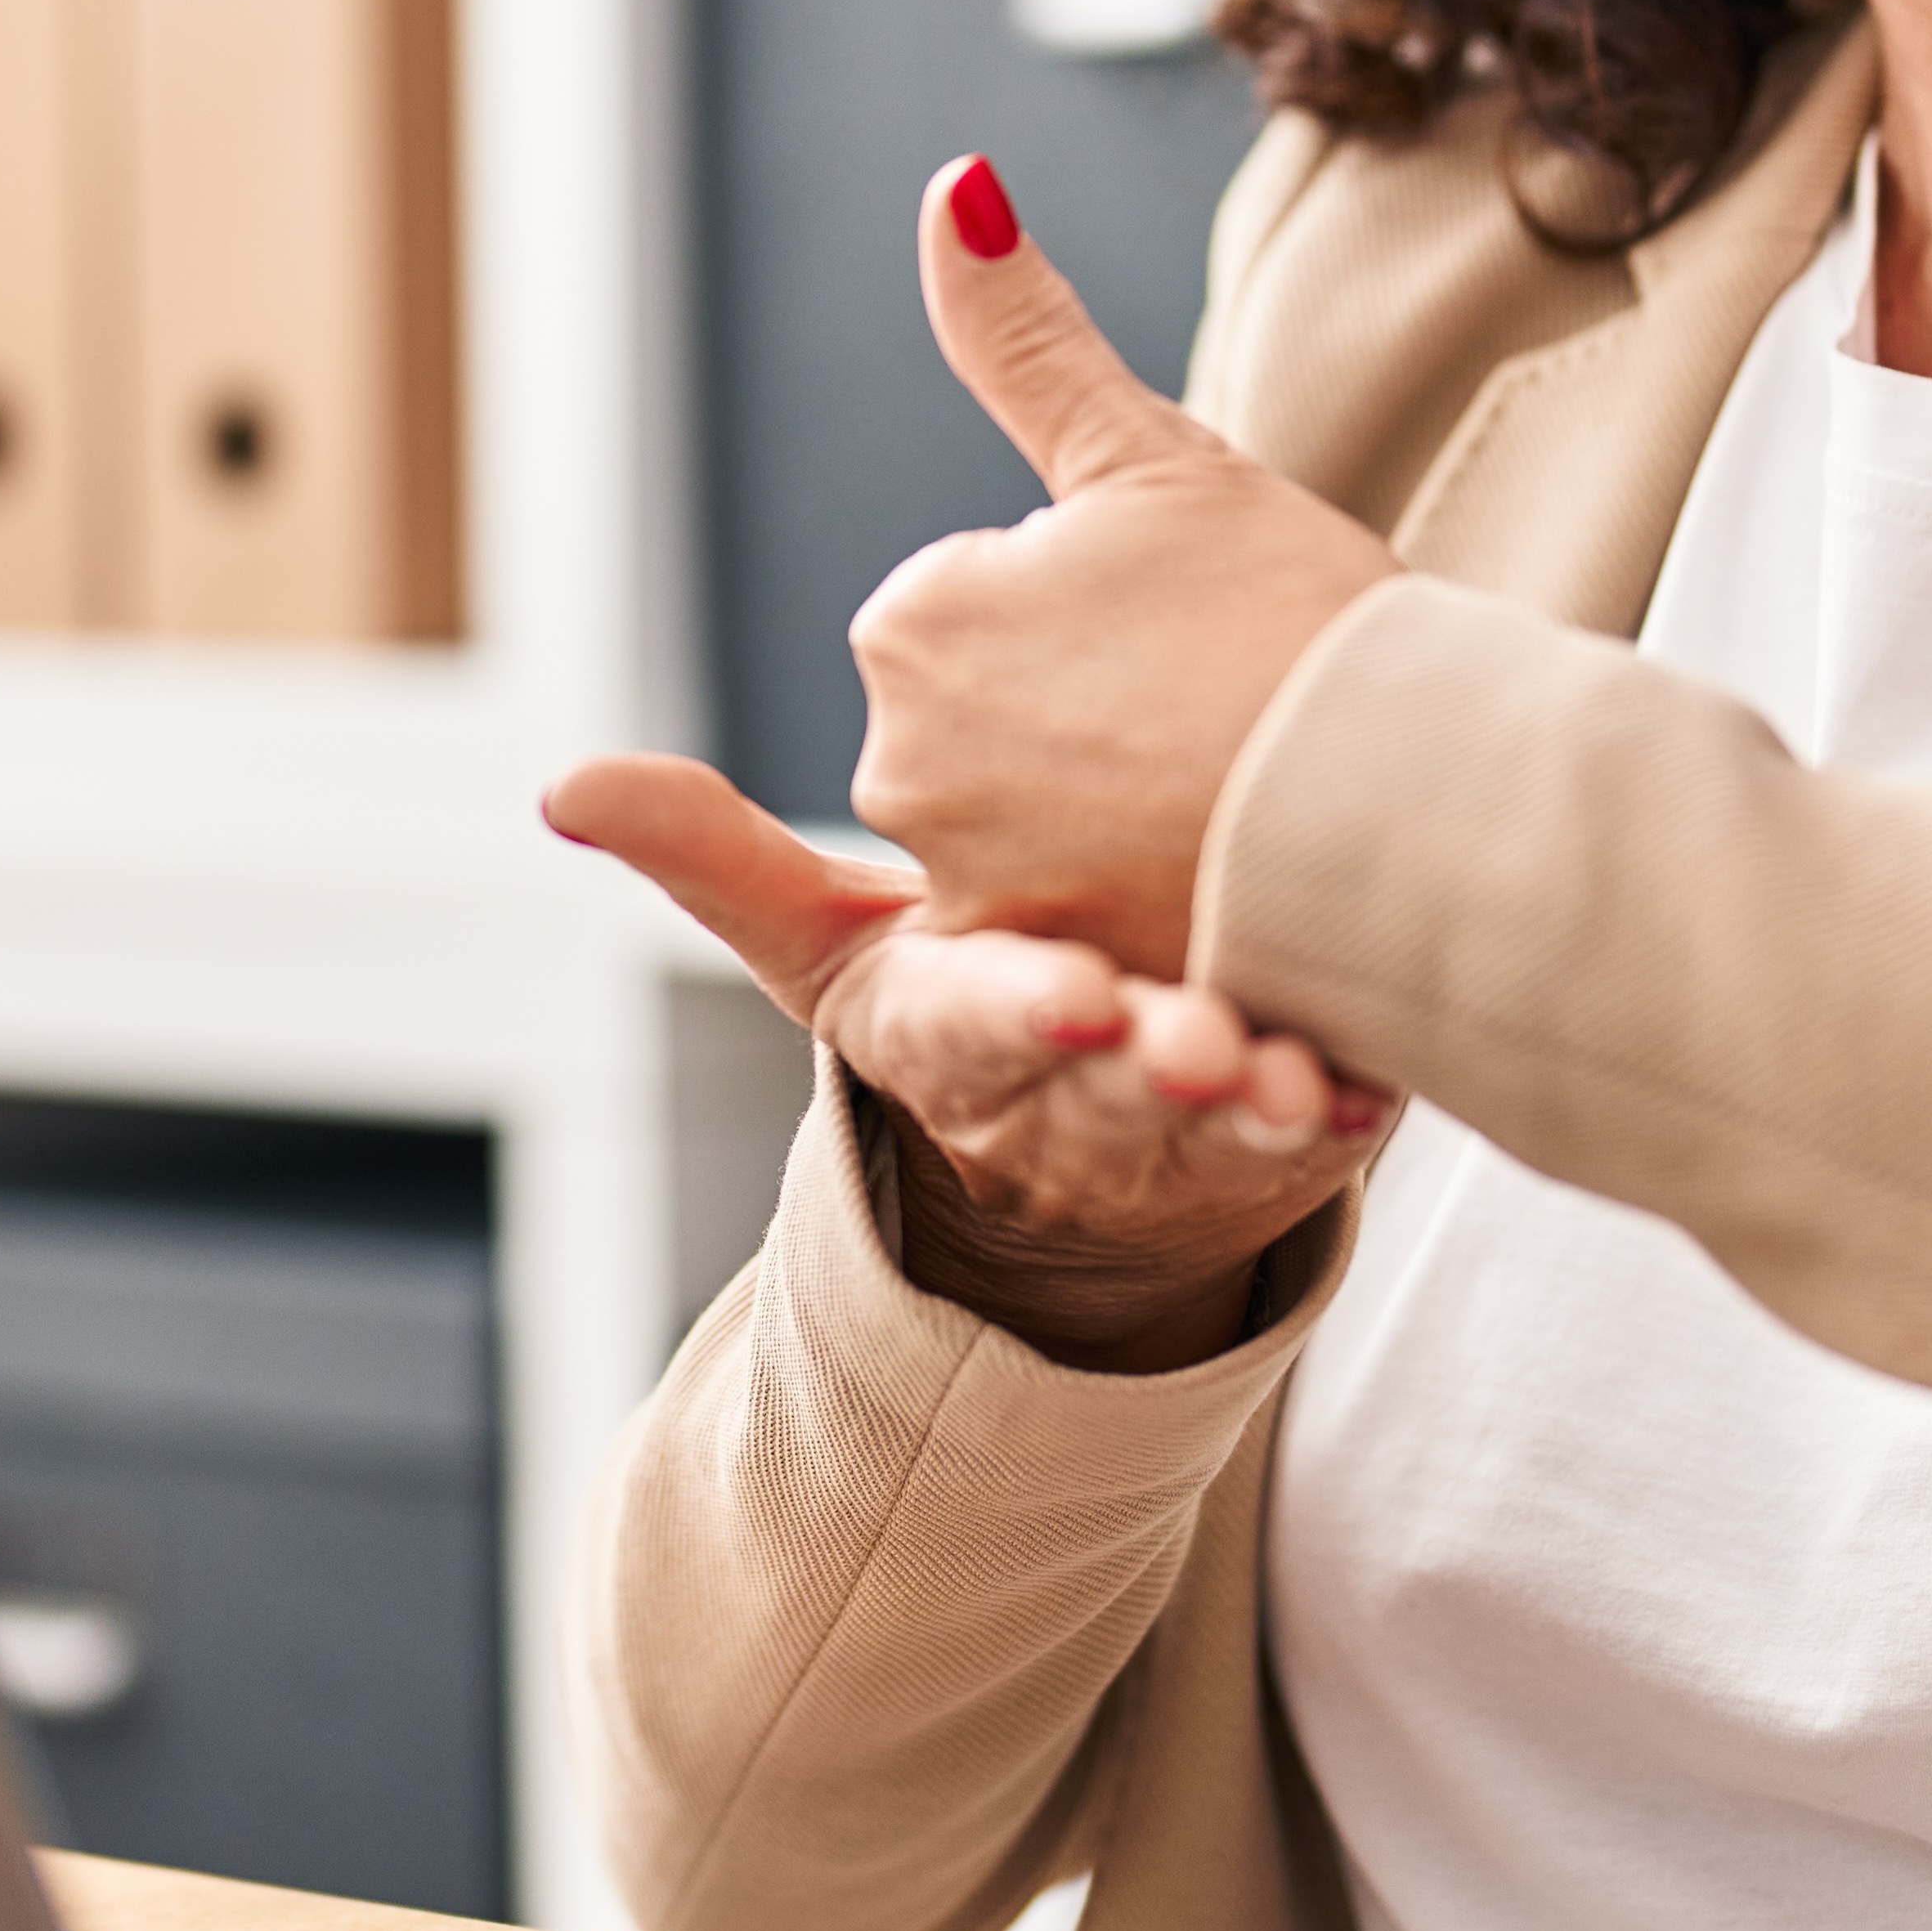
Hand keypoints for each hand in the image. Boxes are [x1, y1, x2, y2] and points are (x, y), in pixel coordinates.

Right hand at [540, 754, 1387, 1371]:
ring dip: (1250, 1102)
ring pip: (1207, 1123)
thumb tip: (561, 786)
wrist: (1099, 1134)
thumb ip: (715, 861)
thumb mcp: (832, 945)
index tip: (1073, 987)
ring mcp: (1170, 1129)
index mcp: (943, 1031)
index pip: (968, 1021)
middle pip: (1097, 1079)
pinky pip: (1314, 1141)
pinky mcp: (1277, 1144)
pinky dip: (1339, 1113)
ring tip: (1287, 1065)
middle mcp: (1057, 1089)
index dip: (1018, 1009)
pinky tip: (1370, 1080)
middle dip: (1144, 1063)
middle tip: (1204, 1037)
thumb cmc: (966, 993)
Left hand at [838, 157, 1405, 984]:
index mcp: (913, 619)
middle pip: (1001, 722)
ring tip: (1226, 793)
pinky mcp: (1043, 984)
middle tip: (1213, 707)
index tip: (1183, 627)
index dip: (1103, 610)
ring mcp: (967, 885)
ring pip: (1042, 827)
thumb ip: (1025, 336)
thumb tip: (952, 187)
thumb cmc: (1300, 615)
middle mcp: (899, 761)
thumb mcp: (1155, 453)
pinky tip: (1218, 881)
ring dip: (1120, 813)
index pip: (991, 602)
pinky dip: (1139, 908)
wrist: (1416, 802)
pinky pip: (1077, 935)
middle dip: (1094, 714)